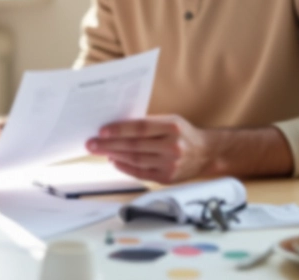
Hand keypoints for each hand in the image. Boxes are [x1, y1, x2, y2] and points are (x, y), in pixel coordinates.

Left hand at [86, 115, 212, 183]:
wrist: (206, 153)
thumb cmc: (183, 133)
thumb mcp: (170, 121)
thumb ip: (148, 124)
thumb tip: (117, 126)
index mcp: (172, 127)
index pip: (140, 128)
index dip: (119, 130)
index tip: (102, 131)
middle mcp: (172, 146)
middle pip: (134, 146)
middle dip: (109, 145)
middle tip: (92, 144)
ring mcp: (170, 164)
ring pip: (135, 160)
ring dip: (114, 155)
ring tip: (100, 151)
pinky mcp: (167, 178)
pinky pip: (141, 173)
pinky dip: (125, 167)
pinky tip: (114, 161)